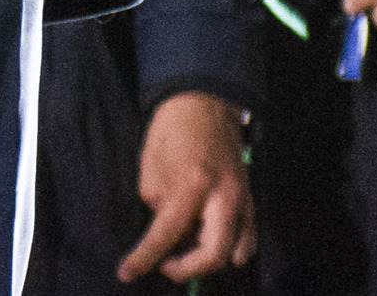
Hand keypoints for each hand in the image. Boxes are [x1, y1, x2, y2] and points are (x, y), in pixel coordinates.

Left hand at [116, 89, 254, 279]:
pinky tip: (208, 237)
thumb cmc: (171, 131)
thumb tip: (165, 236)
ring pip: (235, 254)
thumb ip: (157, 206)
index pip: (166, 233)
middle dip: (186, 269)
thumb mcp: (151, 166)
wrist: (203, 102)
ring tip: (189, 243)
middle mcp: (223, 196)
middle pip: (213, 256)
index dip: (143, 258)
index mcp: (193, 183)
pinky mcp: (251, 200)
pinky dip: (229, 249)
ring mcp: (242, 199)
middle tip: (165, 262)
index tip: (125, 273)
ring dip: (208, 259)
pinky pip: (247, 241)